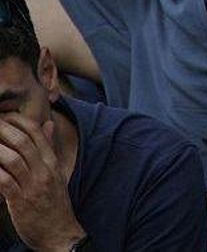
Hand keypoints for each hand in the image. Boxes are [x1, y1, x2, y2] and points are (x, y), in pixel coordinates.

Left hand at [0, 114, 84, 251]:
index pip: (36, 133)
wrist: (59, 233)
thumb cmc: (54, 203)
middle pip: (22, 141)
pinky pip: (4, 181)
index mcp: (52, 162)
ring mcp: (33, 185)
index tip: (4, 116)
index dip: (18, 121)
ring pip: (11, 158)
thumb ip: (49, 149)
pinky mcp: (21, 201)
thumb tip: (48, 124)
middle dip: (2, 129)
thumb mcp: (56, 173)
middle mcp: (44, 170)